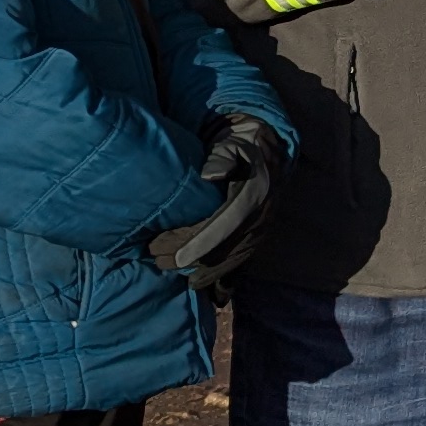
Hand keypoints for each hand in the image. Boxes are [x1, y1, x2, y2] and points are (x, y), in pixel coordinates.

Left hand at [147, 114, 285, 291]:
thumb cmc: (241, 148)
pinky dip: (216, 274)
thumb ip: (222, 157)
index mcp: (254, 195)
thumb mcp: (233, 145)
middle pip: (222, 248)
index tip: (175, 258)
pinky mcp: (256, 239)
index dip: (200, 244)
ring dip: (200, 269)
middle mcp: (259, 219)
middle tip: (158, 259)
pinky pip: (237, 263)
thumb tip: (210, 175)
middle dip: (189, 258)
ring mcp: (259, 232)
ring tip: (169, 268)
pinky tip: (196, 281)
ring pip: (229, 261)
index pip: (224, 226)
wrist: (268, 153)